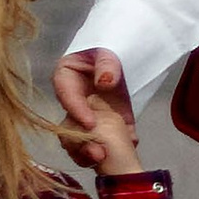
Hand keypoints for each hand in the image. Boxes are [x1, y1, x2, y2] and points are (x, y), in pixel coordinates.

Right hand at [52, 48, 143, 178]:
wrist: (132, 45)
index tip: (90, 123)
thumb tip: (104, 82)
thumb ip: (106, 63)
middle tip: (98, 151)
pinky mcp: (107, 119)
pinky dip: (119, 141)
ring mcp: (90, 111)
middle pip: (70, 121)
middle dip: (82, 139)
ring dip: (95, 147)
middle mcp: (74, 98)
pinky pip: (108, 134)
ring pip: (84, 134)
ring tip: (108, 157)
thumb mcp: (108, 47)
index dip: (76, 110)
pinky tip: (130, 144)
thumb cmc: (113, 42)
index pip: (65, 93)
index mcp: (66, 76)